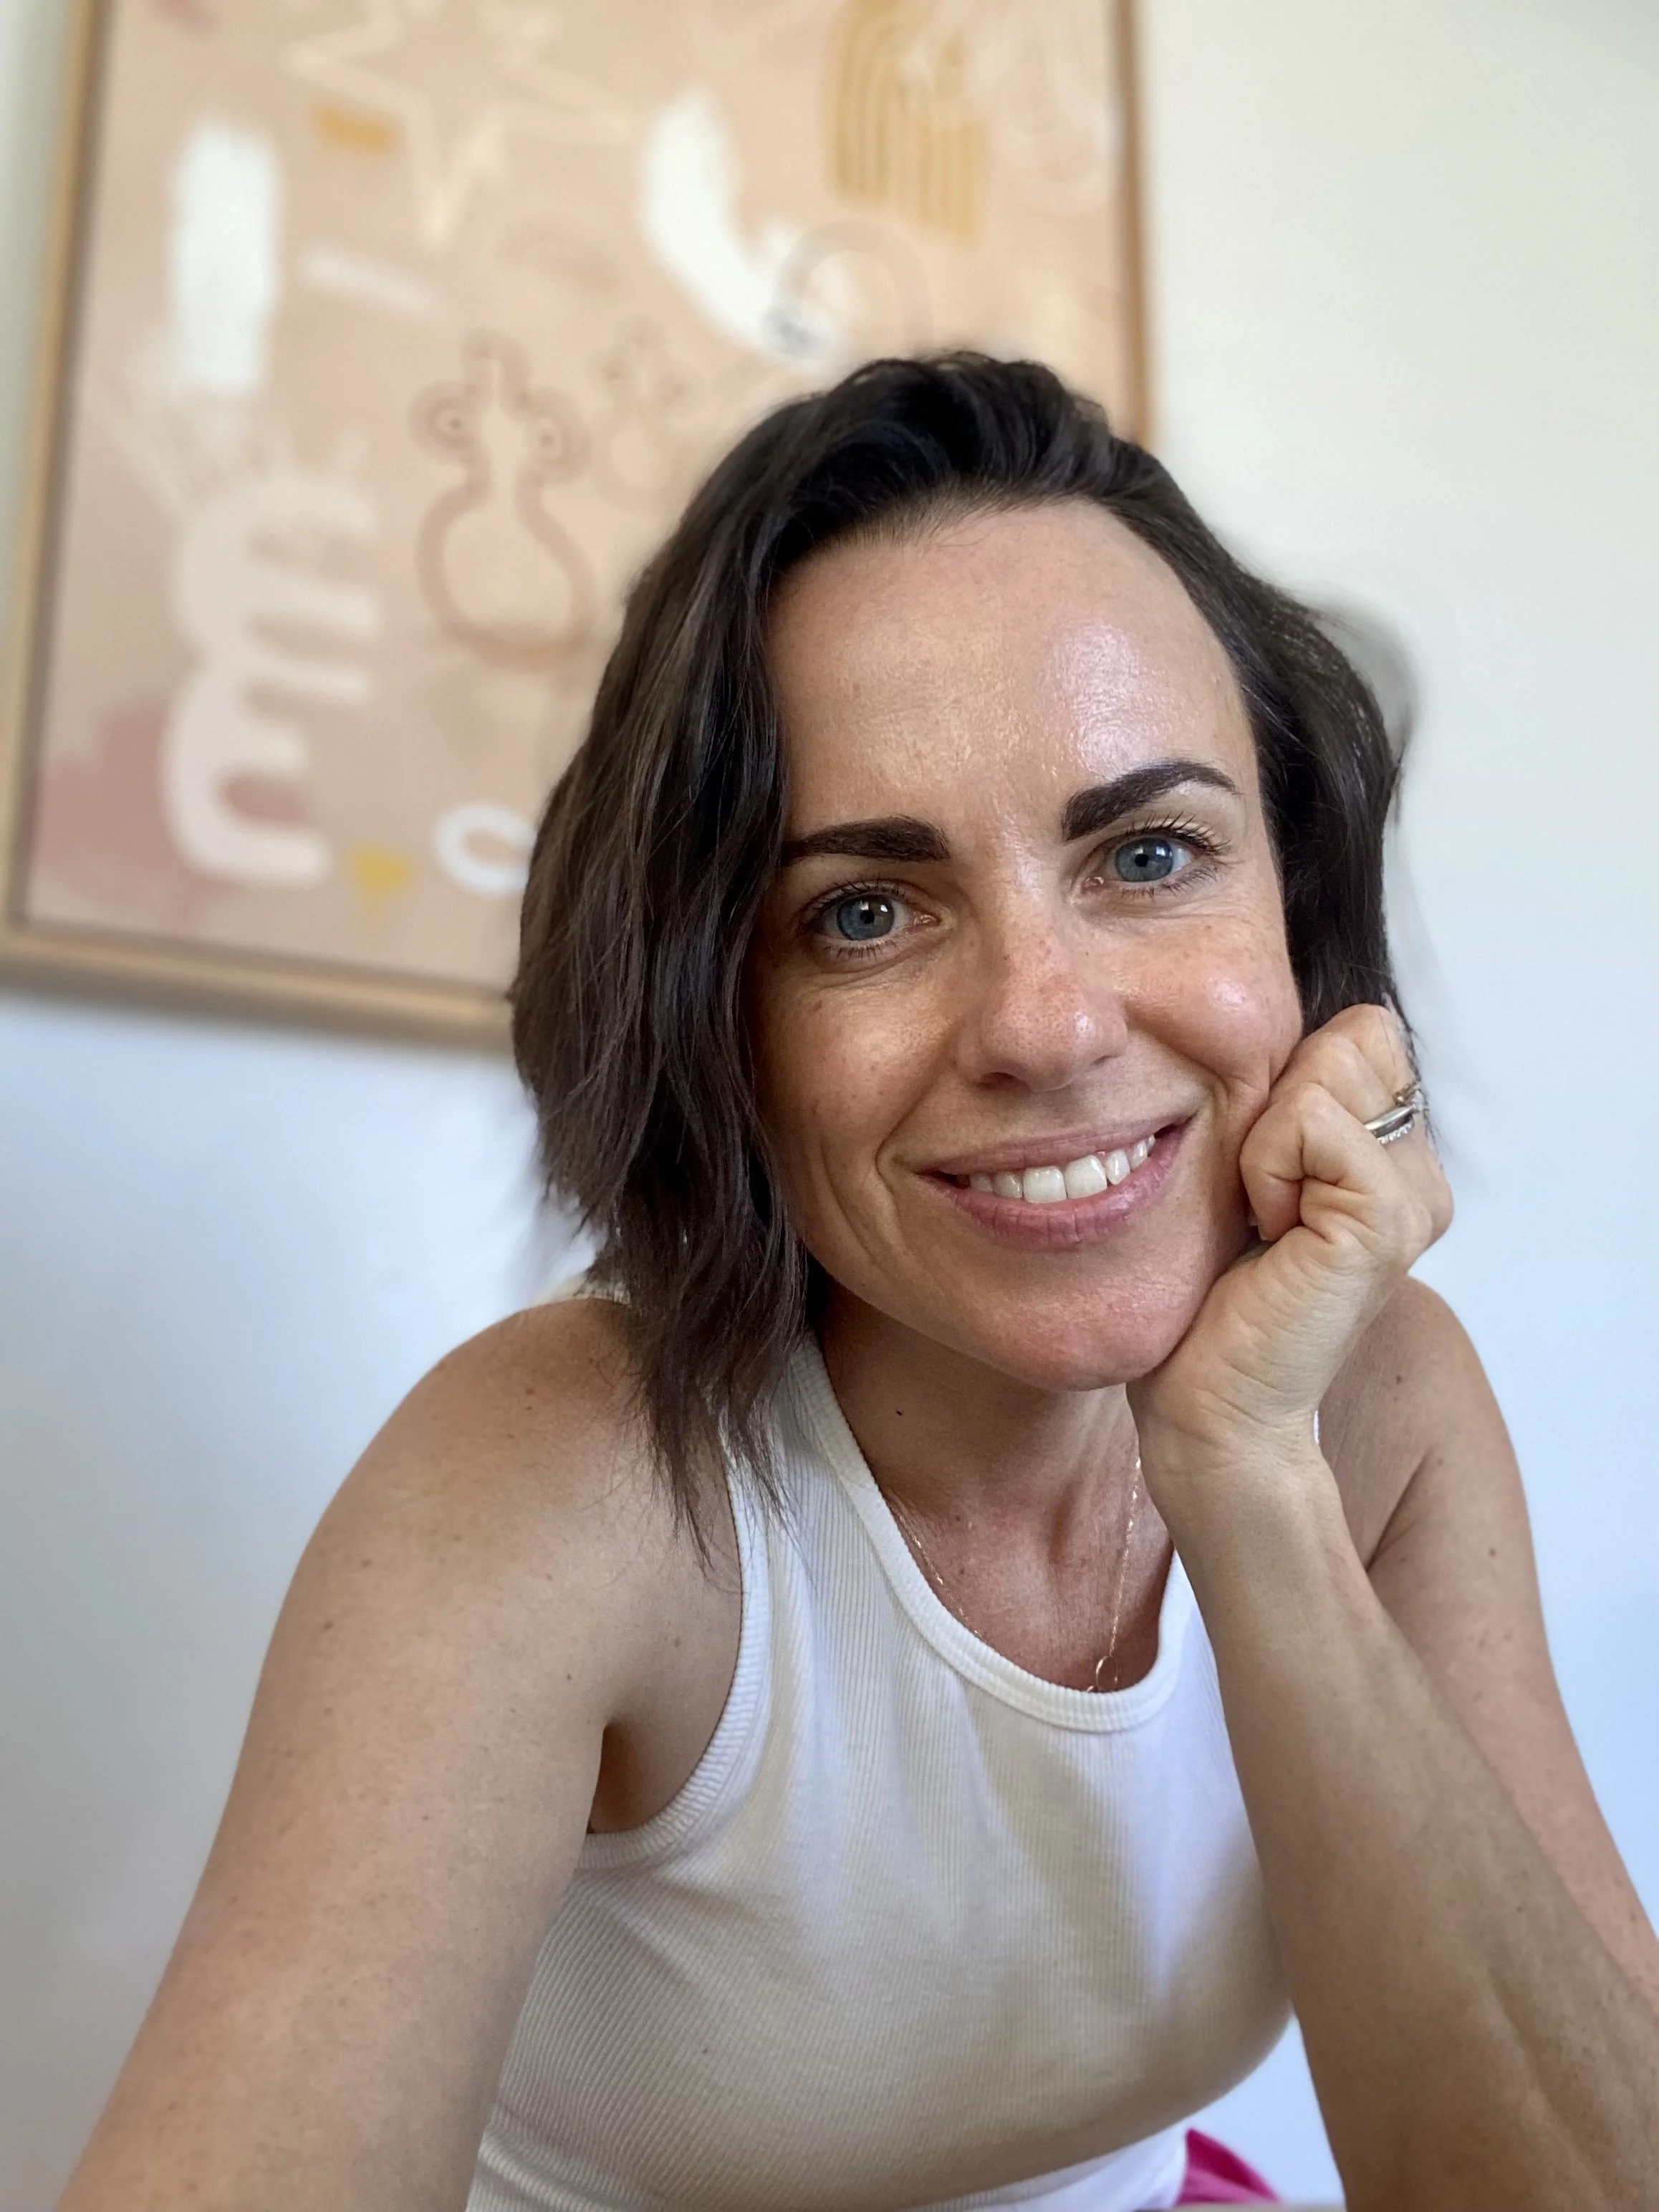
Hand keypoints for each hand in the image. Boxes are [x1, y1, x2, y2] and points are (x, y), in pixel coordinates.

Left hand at [1129, 1004, 1452, 1508]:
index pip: (1362, 1032)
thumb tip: (1256, 1023)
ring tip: (1259, 1213)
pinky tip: (1264, 1229)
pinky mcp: (1386, 1221)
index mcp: (1390, 1159)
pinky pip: (1314, 1120)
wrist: (1206, 1404)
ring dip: (1265, 1132)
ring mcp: (1414, 1199)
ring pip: (1333, 1066)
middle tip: (1255, 1192)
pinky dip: (1266, 1162)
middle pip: (1358, 1034)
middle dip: (1280, 1095)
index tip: (1255, 1168)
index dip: (1290, 1077)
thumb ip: (1281, 1103)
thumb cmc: (1203, 1295)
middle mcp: (1420, 1176)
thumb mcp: (1242, 1171)